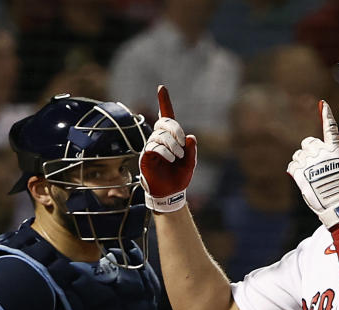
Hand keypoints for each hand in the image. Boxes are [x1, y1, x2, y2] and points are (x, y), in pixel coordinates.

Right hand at [139, 85, 196, 212]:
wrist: (171, 193)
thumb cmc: (179, 177)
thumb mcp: (190, 163)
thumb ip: (192, 150)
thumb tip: (191, 137)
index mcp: (171, 138)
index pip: (166, 117)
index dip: (164, 102)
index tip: (161, 87)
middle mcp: (159, 140)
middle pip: (164, 123)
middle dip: (175, 129)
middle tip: (183, 143)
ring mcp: (151, 147)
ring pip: (160, 135)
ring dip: (173, 144)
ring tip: (179, 156)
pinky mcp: (146, 157)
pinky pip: (154, 146)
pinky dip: (165, 151)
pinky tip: (171, 158)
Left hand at [287, 100, 338, 228]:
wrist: (336, 205)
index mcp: (335, 150)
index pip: (330, 128)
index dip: (326, 115)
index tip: (323, 104)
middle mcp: (321, 152)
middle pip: (308, 142)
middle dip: (309, 150)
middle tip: (314, 163)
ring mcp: (309, 161)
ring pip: (298, 154)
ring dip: (302, 161)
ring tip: (310, 175)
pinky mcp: (298, 172)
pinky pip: (292, 165)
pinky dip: (295, 171)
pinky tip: (303, 179)